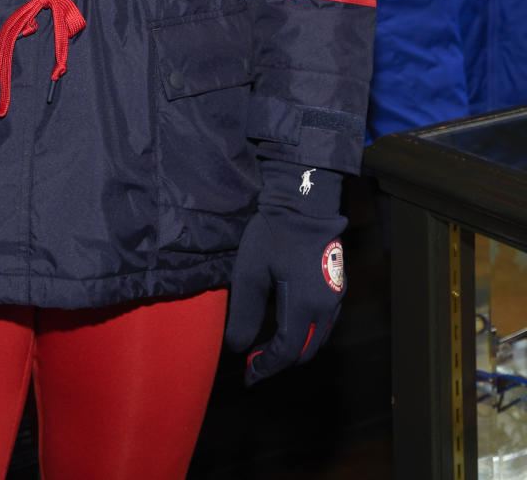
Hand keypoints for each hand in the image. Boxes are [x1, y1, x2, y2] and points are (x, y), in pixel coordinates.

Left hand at [225, 160, 346, 383]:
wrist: (304, 201)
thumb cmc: (273, 234)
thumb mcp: (249, 272)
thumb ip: (244, 313)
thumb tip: (238, 348)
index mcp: (304, 305)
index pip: (286, 352)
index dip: (266, 367)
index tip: (247, 375)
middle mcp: (326, 307)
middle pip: (306, 351)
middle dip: (279, 362)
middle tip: (254, 364)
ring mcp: (336, 296)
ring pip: (318, 339)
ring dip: (295, 349)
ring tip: (267, 348)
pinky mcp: (338, 285)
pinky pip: (325, 323)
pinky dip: (306, 333)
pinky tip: (287, 324)